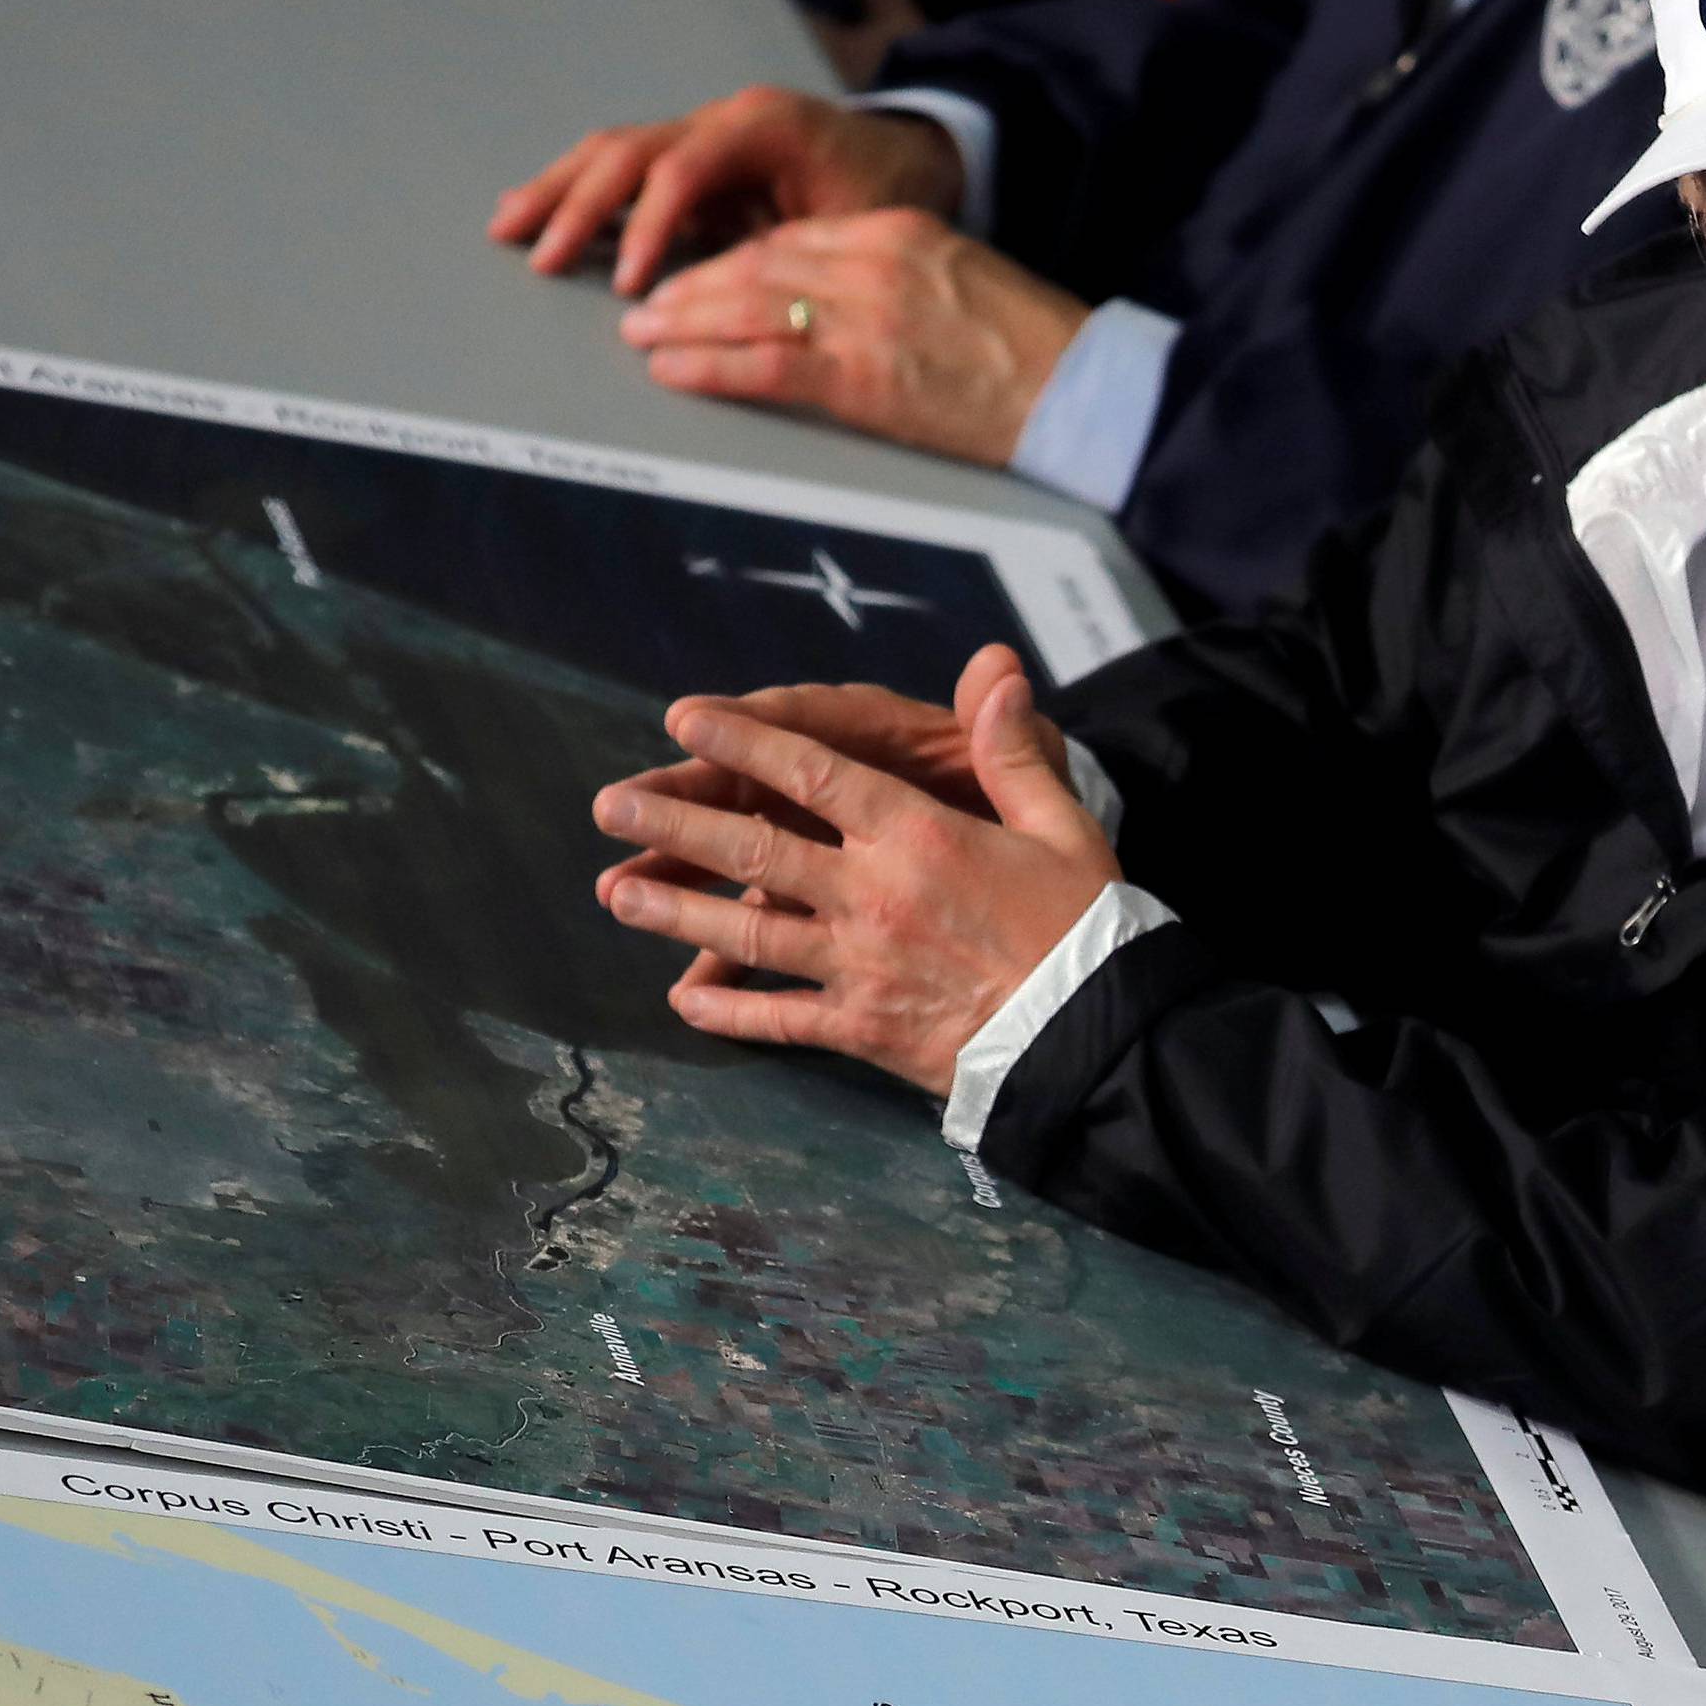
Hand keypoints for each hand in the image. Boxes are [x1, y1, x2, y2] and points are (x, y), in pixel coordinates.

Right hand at [487, 86, 963, 291]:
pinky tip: (543, 213)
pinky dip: (582, 191)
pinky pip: (627, 168)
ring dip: (561, 191)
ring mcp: (705, 134)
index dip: (648, 227)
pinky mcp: (695, 159)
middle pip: (631, 152)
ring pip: (616, 153)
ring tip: (510, 225)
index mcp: (763, 126)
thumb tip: (732, 288)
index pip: (682, 170)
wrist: (914, 155)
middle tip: (537, 253)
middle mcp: (724, 120)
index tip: (626, 281)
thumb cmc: (889, 191)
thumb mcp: (857, 222)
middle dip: (578, 204)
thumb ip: (791, 247)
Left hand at [591, 672, 1118, 1097]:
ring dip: (674, 913)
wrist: (1094, 1037)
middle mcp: (872, 895)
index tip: (685, 721)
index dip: (743, 744)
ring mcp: (858, 966)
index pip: (813, 774)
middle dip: (675, 824)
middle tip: (611, 806)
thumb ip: (1011, 749)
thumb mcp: (1060, 825)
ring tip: (616, 894)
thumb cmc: (1083, 927)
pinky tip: (684, 1002)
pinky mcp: (861, 1030)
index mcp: (916, 835)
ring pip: (746, 933)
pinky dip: (728, 1011)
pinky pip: (779, 1018)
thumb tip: (998, 668)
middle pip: (753, 849)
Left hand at [619, 211, 1089, 464]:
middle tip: (646, 304)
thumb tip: (833, 301)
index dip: (728, 259)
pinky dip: (708, 365)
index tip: (693, 276)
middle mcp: (870, 263)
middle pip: (754, 265)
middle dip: (691, 285)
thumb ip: (893, 279)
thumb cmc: (1028, 347)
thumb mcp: (958, 281)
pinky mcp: (861, 376)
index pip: (789, 239)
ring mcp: (862, 318)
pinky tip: (672, 368)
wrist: (1076, 385)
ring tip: (641, 335)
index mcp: (895, 233)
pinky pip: (762, 365)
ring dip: (683, 322)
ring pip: (745, 308)